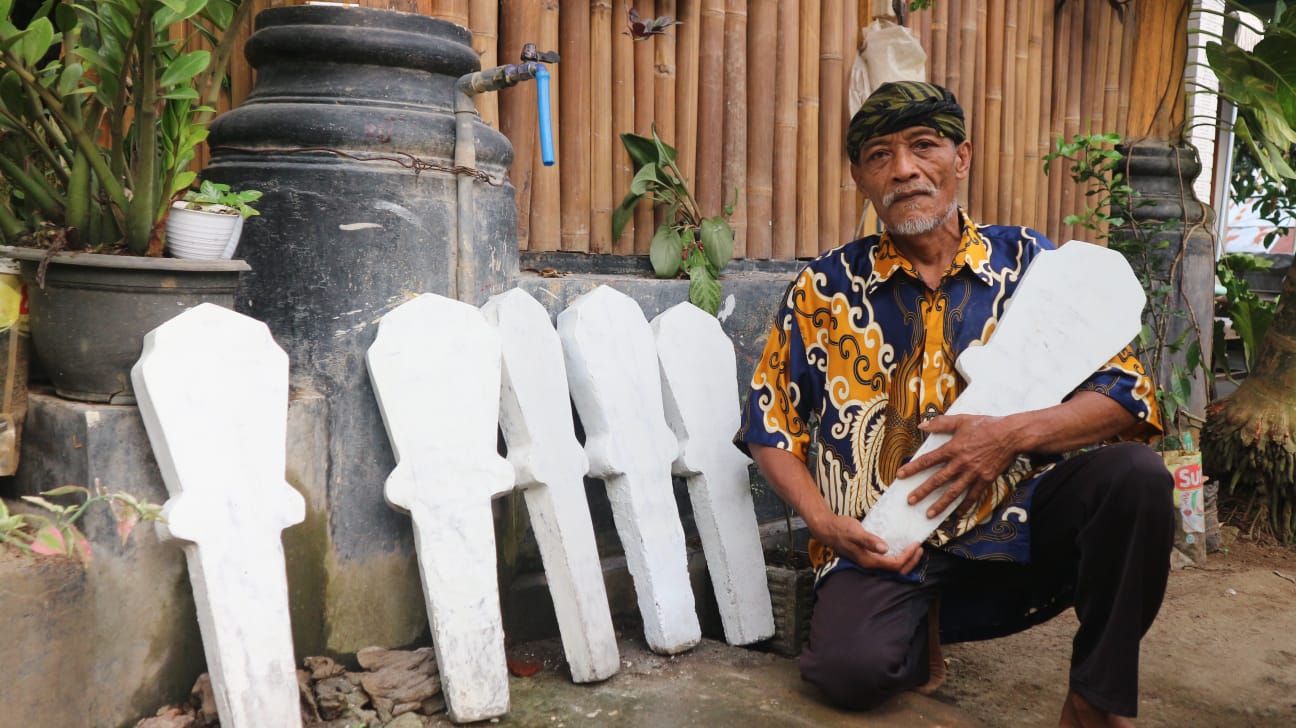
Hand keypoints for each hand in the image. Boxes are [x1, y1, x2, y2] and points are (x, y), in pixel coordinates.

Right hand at [815, 513, 923, 574]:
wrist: (828, 529)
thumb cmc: (840, 529)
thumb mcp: (855, 531)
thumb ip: (869, 540)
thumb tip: (884, 548)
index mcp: (869, 560)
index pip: (894, 564)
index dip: (907, 556)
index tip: (915, 544)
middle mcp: (870, 564)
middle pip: (896, 570)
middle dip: (911, 561)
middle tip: (920, 547)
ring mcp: (870, 561)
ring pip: (893, 566)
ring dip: (907, 560)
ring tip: (915, 549)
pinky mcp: (869, 555)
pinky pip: (888, 560)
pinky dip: (899, 556)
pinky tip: (902, 547)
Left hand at [896, 414, 1021, 518]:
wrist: (1011, 435)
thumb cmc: (986, 425)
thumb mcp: (962, 420)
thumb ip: (941, 423)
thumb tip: (922, 425)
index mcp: (953, 448)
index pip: (928, 460)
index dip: (913, 468)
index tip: (900, 475)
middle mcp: (961, 463)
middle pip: (938, 479)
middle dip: (923, 491)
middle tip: (910, 501)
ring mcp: (973, 473)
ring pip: (954, 491)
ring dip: (940, 504)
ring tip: (929, 514)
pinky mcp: (986, 479)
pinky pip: (973, 495)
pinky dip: (965, 505)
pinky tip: (957, 513)